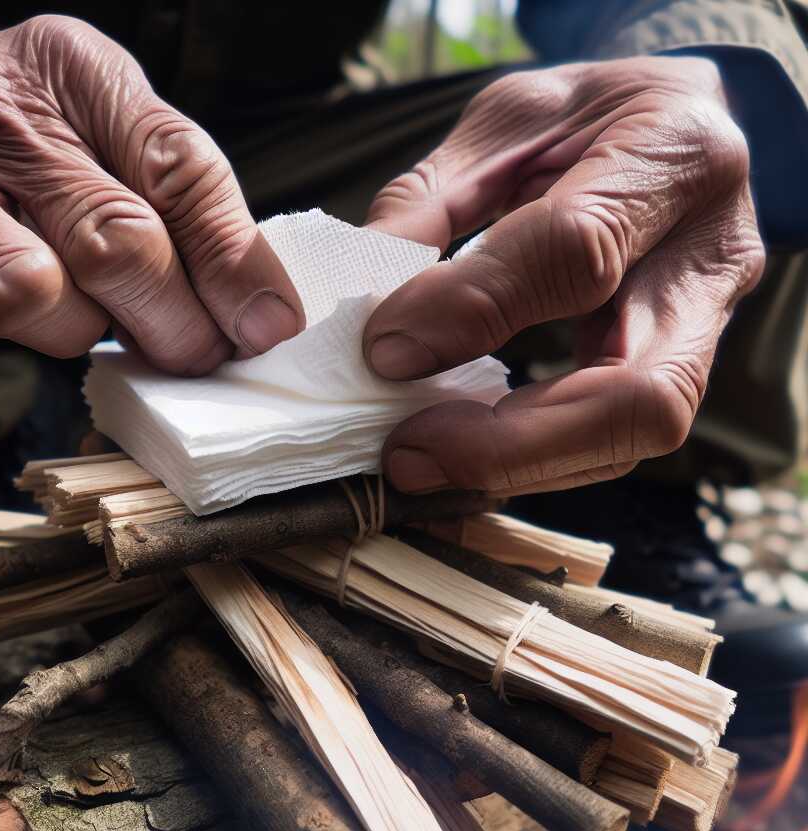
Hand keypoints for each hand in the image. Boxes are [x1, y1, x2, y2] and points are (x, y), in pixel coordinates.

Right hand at [0, 16, 302, 387]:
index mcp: (76, 73)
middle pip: (115, 245)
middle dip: (172, 325)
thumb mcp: (117, 133)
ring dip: (68, 334)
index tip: (265, 332)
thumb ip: (189, 207)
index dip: (234, 268)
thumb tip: (262, 321)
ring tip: (74, 316)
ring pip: (23, 296)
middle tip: (187, 350)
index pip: (180, 172)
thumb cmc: (32, 140)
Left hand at [363, 57, 764, 495]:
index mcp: (671, 150)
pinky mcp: (680, 370)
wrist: (668, 123)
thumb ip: (432, 209)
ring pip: (632, 437)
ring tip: (421, 458)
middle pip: (639, 393)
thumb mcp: (500, 127)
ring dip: (517, 467)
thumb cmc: (582, 117)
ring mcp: (707, 326)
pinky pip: (610, 441)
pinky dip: (530, 460)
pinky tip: (465, 450)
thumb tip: (365, 320)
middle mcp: (711, 253)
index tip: (384, 349)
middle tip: (409, 452)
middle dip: (512, 444)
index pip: (578, 251)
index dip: (472, 310)